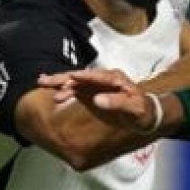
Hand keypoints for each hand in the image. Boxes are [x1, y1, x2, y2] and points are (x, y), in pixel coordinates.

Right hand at [38, 69, 158, 132]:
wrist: (146, 114)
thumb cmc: (141, 112)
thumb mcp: (133, 109)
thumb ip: (117, 103)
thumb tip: (97, 100)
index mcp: (116, 79)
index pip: (97, 76)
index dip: (84, 77)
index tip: (71, 77)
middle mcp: (105, 78)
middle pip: (82, 76)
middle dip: (64, 78)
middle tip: (46, 82)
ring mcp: (97, 83)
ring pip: (76, 81)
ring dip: (60, 82)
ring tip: (42, 83)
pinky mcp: (92, 91)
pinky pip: (75, 87)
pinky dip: (63, 87)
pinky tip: (50, 87)